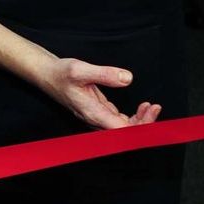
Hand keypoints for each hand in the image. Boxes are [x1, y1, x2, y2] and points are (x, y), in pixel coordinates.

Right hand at [29, 55, 160, 129]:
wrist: (47, 75)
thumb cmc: (61, 74)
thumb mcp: (81, 69)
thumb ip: (105, 74)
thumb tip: (127, 79)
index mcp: (93, 114)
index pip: (122, 130)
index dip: (141, 125)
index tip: (151, 111)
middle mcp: (95, 120)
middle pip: (125, 133)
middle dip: (144, 123)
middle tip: (155, 107)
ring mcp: (97, 117)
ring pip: (123, 129)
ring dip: (141, 121)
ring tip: (151, 107)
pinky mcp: (99, 113)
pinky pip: (120, 122)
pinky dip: (134, 117)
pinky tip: (142, 108)